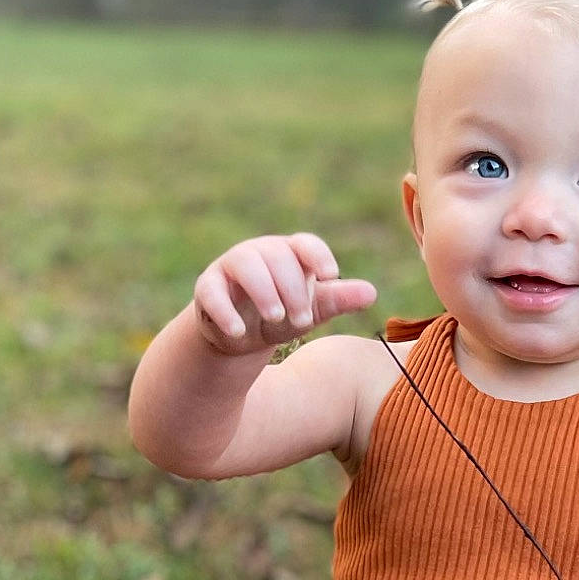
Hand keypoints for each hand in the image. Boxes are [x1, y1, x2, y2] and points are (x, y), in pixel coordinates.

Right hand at [192, 232, 375, 355]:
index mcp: (290, 254)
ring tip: (276, 317)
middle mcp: (260, 253)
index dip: (318, 256)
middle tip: (303, 320)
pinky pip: (212, 292)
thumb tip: (371, 292)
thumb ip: (337, 299)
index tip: (331, 275)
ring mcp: (231, 267)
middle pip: (278, 256)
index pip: (305, 244)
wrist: (240, 335)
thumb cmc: (281, 315)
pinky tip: (239, 332)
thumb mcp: (312, 310)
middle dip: (292, 288)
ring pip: (246, 265)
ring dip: (263, 290)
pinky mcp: (207, 288)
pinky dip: (225, 312)